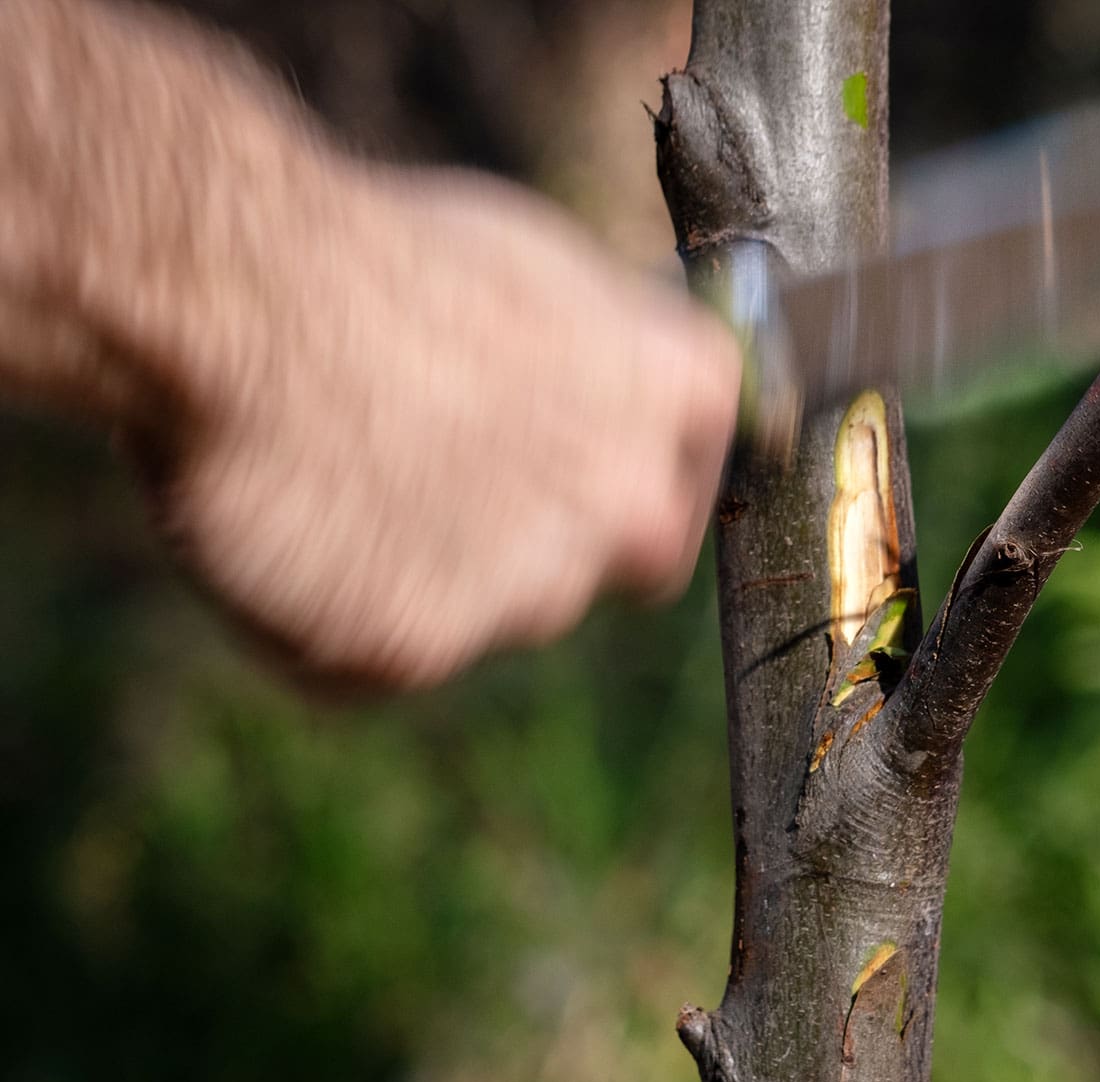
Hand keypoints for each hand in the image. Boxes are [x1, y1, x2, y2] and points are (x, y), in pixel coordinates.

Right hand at [127, 165, 740, 690]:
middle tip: (446, 477)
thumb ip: (600, 356)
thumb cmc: (380, 254)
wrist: (244, 302)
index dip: (636, 458)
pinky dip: (335, 607)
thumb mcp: (536, 270)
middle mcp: (631, 510)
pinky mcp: (415, 651)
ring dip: (438, 570)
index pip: (697, 457)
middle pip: (612, 555)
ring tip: (336, 479)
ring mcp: (528, 594)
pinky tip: (285, 530)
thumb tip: (602, 387)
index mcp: (681, 392)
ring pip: (497, 610)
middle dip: (548, 534)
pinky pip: (381, 646)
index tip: (584, 454)